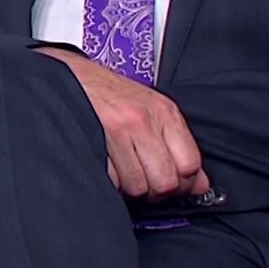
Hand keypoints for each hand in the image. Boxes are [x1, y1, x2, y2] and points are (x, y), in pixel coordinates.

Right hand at [40, 48, 209, 200]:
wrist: (68, 77)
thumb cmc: (111, 96)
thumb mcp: (152, 111)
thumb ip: (179, 146)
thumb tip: (200, 186)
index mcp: (164, 112)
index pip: (190, 165)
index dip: (183, 183)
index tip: (171, 182)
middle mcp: (143, 120)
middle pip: (165, 182)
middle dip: (155, 190)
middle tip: (143, 179)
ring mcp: (117, 130)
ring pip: (137, 187)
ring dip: (129, 187)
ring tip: (122, 170)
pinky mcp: (93, 140)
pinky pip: (111, 181)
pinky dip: (109, 181)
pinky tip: (106, 165)